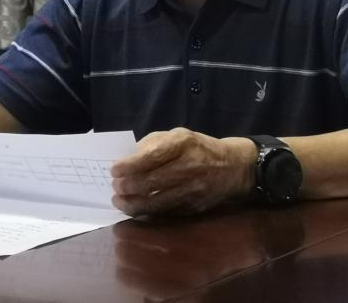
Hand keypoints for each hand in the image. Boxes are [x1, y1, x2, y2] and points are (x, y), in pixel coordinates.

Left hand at [110, 128, 255, 216]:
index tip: (114, 170)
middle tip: (115, 187)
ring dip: (132, 203)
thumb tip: (126, 161)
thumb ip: (152, 145)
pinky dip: (147, 211)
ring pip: (157, 202)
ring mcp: (193, 189)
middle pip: (151, 182)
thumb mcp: (176, 135)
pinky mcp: (195, 207)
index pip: (151, 156)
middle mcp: (189, 166)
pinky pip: (166, 211)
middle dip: (127, 186)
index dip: (129, 165)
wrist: (233, 167)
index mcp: (182, 144)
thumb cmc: (197, 147)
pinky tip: (136, 208)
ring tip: (119, 201)